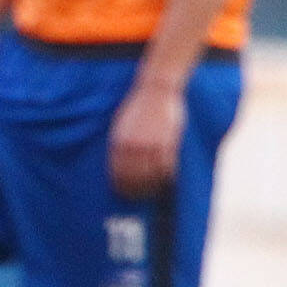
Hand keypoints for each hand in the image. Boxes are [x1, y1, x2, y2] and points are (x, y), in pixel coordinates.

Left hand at [109, 78, 184, 198]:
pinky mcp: (167, 143)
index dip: (122, 187)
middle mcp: (132, 147)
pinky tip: (168, 178)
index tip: (125, 192)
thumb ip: (121, 144)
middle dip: (138, 191)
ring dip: (154, 186)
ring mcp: (150, 146)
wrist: (155, 90)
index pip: (118, 174)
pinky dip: (168, 176)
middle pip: (134, 179)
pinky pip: (167, 167)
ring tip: (156, 190)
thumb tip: (119, 163)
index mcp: (118, 143)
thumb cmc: (138, 106)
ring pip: (151, 176)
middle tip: (142, 196)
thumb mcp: (121, 124)